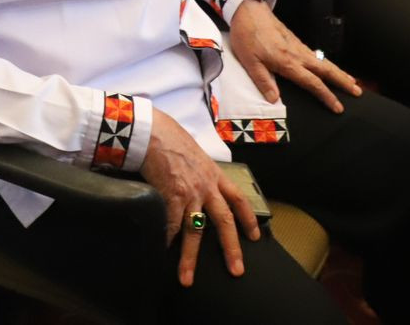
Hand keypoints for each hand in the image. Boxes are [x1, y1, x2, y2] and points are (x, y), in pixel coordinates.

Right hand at [140, 109, 259, 286]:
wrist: (154, 131)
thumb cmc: (170, 138)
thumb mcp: (195, 153)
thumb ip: (200, 171)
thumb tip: (196, 182)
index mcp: (214, 175)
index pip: (238, 199)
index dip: (248, 219)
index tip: (255, 237)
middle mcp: (206, 186)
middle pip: (224, 222)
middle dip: (231, 248)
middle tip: (236, 270)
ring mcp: (189, 193)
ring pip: (194, 231)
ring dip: (189, 258)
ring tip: (187, 278)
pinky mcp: (170, 196)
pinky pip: (169, 226)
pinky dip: (167, 242)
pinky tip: (164, 255)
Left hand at [229, 0, 360, 110]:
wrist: (248, 9)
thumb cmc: (247, 35)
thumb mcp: (249, 61)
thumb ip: (263, 81)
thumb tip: (274, 100)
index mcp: (287, 62)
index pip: (313, 83)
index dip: (327, 96)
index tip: (338, 107)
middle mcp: (297, 54)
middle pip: (326, 70)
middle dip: (343, 81)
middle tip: (358, 92)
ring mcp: (297, 46)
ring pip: (323, 61)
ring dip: (338, 72)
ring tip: (351, 81)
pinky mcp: (294, 40)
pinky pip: (316, 55)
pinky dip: (327, 63)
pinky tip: (328, 67)